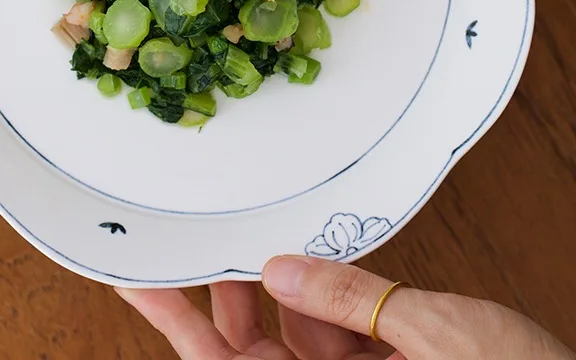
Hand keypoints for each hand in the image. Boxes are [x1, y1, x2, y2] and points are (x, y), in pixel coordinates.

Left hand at [116, 256, 574, 358]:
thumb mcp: (439, 339)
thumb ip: (354, 303)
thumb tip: (282, 270)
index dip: (174, 320)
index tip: (136, 278)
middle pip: (244, 346)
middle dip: (222, 286)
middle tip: (193, 231)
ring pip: (289, 326)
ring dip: (276, 278)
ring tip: (257, 230)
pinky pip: (332, 321)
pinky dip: (323, 286)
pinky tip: (316, 254)